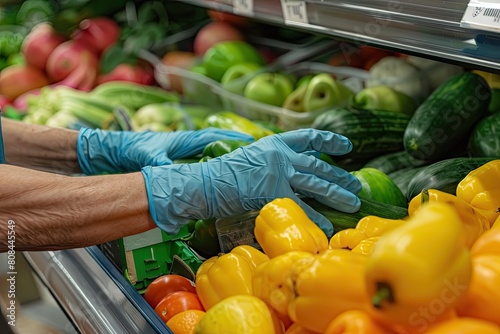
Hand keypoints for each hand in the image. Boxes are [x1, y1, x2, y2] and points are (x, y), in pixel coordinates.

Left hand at [77, 128, 253, 173]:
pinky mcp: (173, 162)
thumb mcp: (146, 155)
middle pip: (213, 144)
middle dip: (231, 147)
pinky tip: (212, 178)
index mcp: (181, 140)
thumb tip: (174, 175)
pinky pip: (195, 164)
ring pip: (205, 155)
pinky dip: (206, 168)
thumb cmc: (130, 148)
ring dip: (220, 159)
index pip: (211, 137)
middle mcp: (183, 145)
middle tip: (249, 155)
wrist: (113, 150)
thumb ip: (161, 164)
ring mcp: (179, 154)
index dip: (230, 137)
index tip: (248, 141)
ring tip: (237, 168)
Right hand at [141, 128, 361, 236]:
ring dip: (338, 193)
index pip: (309, 137)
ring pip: (318, 184)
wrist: (207, 183)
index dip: (330, 141)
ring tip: (353, 202)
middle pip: (319, 165)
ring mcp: (281, 173)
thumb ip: (270, 161)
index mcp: (275, 143)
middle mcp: (282, 155)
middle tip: (355, 185)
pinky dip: (316, 218)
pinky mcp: (276, 193)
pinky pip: (302, 207)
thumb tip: (285, 169)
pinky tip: (327, 227)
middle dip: (339, 176)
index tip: (346, 146)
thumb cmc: (222, 173)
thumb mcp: (249, 157)